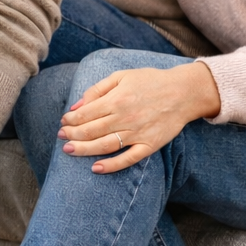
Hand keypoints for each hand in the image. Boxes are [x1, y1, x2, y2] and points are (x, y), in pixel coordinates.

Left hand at [59, 62, 220, 172]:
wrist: (184, 92)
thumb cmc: (150, 81)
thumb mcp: (122, 77)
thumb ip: (97, 90)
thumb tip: (76, 106)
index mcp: (117, 99)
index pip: (85, 114)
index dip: (70, 120)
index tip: (63, 122)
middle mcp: (125, 117)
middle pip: (91, 131)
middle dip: (72, 135)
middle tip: (61, 137)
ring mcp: (138, 133)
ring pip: (104, 146)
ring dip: (83, 150)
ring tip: (69, 151)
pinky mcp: (150, 145)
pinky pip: (128, 158)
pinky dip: (112, 165)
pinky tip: (96, 168)